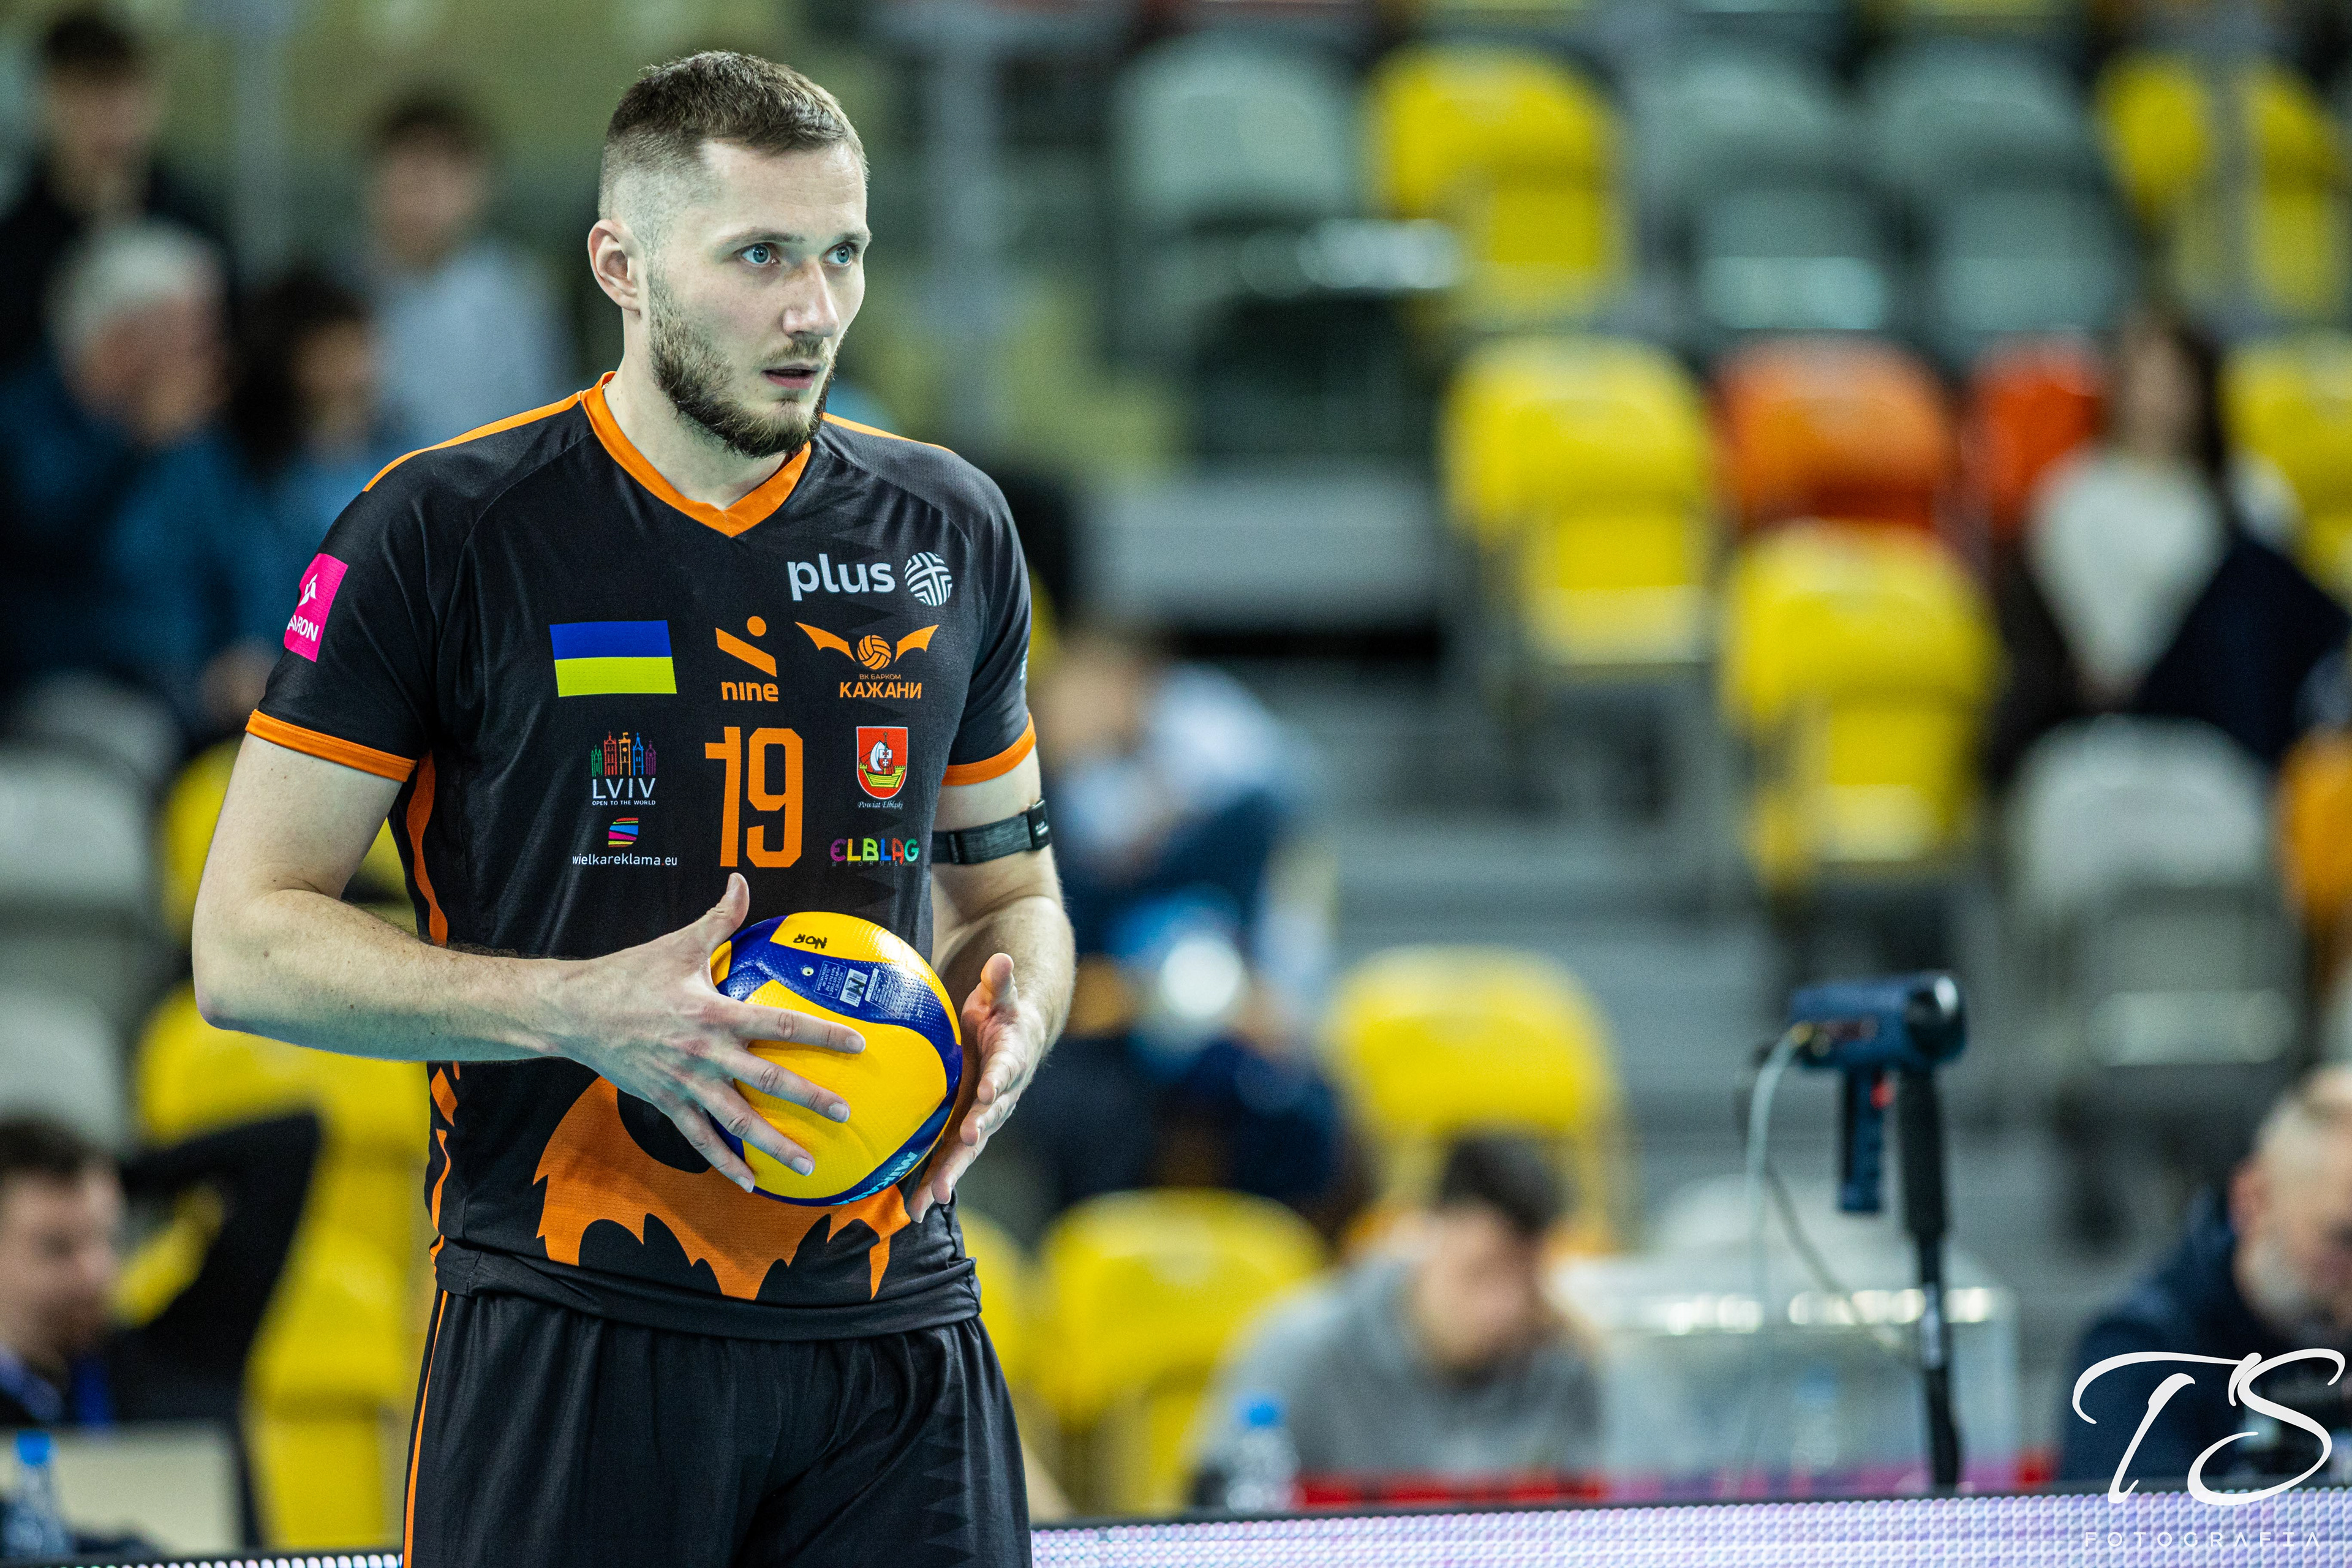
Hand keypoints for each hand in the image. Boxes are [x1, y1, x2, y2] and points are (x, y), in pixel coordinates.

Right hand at [545, 873, 863, 1191]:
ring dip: (773, 1144)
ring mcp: (684, 1083)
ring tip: (807, 1164)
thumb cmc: (629, 976)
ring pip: (737, 1121)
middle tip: (844, 1113)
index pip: (781, 1023)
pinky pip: (699, 1138)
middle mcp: (704, 1053)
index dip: (822, 1033)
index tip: (858, 1043)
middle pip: (767, 1080)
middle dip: (809, 1098)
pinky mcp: (666, 1102)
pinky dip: (724, 1163)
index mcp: (714, 1013)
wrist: (573, 1013)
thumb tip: (742, 880)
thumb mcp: (678, 944)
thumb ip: (720, 918)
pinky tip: (750, 1182)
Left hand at [910, 952, 1046, 1220]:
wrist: (1013, 1038)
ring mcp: (983, 1115)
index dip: (998, 1081)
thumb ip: (1001, 981)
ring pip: (967, 1149)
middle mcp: (1001, 1095)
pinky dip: (932, 1178)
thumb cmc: (1002, 1011)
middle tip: (963, 1150)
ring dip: (950, 1172)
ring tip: (929, 1200)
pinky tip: (911, 1205)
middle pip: (989, 1120)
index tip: (988, 1092)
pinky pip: (948, 1154)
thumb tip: (1002, 960)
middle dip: (975, 1138)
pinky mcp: (965, 1126)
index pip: (1006, 1069)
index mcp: (1011, 1059)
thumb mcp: (1001, 994)